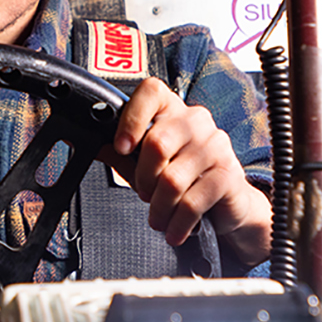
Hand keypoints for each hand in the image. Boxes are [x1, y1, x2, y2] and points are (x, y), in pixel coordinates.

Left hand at [101, 78, 271, 263]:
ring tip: (158, 218)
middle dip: (143, 177)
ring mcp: (215, 145)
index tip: (121, 147)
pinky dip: (177, 222)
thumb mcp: (147, 164)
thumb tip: (92, 144)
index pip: (151, 91)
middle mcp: (196, 121)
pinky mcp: (228, 174)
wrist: (228, 203)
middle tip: (144, 193)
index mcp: (173, 110)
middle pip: (157, 143)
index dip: (131, 118)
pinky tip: (174, 230)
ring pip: (172, 179)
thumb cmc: (184, 179)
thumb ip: (121, 154)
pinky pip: (191, 202)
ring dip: (159, 207)